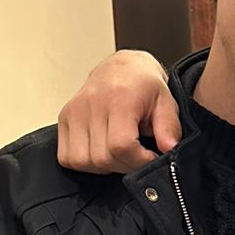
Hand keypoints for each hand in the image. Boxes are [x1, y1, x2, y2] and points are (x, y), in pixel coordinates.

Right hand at [57, 50, 179, 171]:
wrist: (123, 68)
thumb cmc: (144, 85)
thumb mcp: (166, 102)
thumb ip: (169, 127)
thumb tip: (170, 150)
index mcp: (119, 98)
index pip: (121, 146)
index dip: (139, 161)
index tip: (151, 158)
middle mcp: (92, 103)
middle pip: (103, 158)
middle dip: (126, 165)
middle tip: (138, 156)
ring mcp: (74, 111)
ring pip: (83, 161)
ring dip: (104, 166)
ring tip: (120, 153)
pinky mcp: (64, 118)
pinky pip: (67, 157)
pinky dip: (85, 163)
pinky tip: (101, 152)